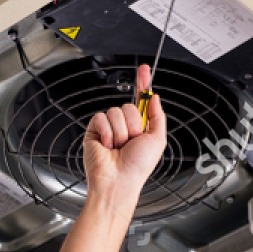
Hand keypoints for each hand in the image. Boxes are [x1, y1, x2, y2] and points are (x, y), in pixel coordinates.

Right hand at [83, 64, 165, 204]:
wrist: (118, 181)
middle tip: (131, 141)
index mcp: (139, 127)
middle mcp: (124, 126)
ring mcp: (109, 128)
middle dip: (133, 124)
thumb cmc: (138, 167)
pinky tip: (107, 145)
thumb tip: (154, 97)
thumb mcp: (157, 140)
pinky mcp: (94, 131)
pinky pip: (100, 117)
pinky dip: (106, 131)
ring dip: (120, 131)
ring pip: (115, 111)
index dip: (142, 84)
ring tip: (118, 147)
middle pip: (128, 106)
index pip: (141, 101)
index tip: (144, 70)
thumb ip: (158, 116)